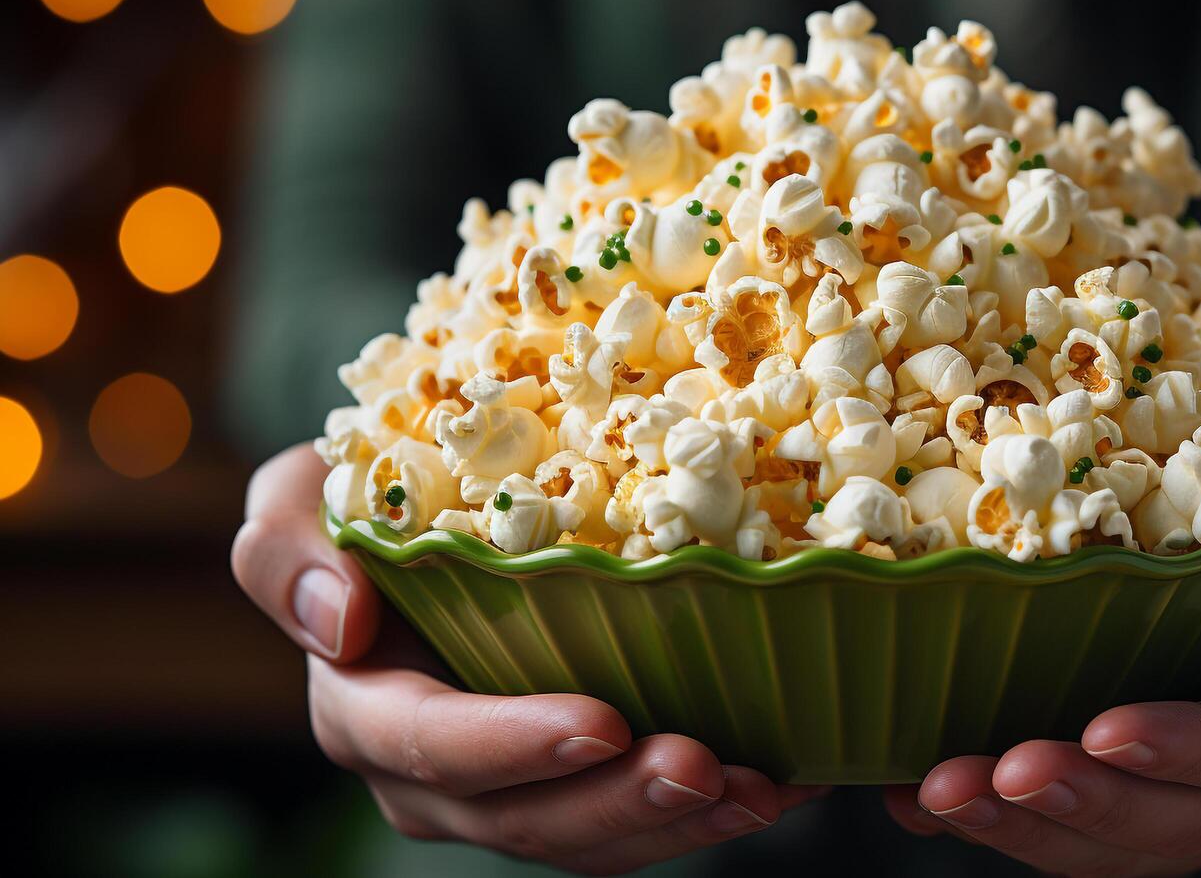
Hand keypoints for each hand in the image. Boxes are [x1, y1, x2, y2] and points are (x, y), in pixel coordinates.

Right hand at [233, 443, 820, 872]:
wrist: (430, 516)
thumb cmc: (367, 497)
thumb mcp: (303, 496)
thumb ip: (287, 547)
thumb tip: (340, 622)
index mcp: (367, 709)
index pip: (431, 746)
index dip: (511, 746)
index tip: (601, 720)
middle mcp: (435, 775)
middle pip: (525, 818)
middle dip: (618, 804)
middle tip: (707, 767)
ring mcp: (511, 789)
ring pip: (592, 838)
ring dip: (679, 823)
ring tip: (759, 790)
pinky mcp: (577, 784)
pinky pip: (638, 819)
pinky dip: (709, 807)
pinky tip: (779, 780)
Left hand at [885, 472, 1200, 875]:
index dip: (1192, 749)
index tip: (1109, 728)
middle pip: (1175, 822)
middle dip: (1079, 806)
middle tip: (988, 776)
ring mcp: (1190, 799)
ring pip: (1108, 846)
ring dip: (1017, 828)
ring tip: (934, 793)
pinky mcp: (1126, 794)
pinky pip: (1060, 828)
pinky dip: (986, 818)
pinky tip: (904, 794)